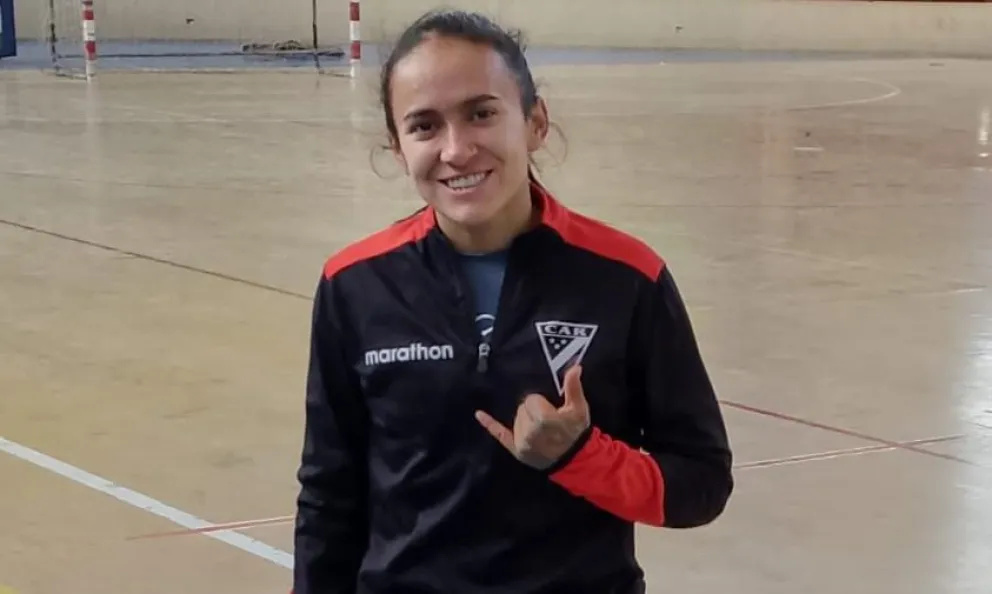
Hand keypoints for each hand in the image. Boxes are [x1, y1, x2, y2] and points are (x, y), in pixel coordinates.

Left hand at [475, 365, 590, 469]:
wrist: (575, 459)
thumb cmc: (576, 431)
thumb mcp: (579, 408)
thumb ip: (573, 387)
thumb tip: (574, 367)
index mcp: (544, 419)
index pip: (532, 399)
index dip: (542, 403)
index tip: (552, 410)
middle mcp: (530, 431)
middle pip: (522, 408)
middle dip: (534, 411)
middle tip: (547, 420)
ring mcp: (521, 442)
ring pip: (515, 419)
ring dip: (525, 420)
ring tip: (541, 429)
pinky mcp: (516, 450)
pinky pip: (499, 434)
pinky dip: (489, 424)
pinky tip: (479, 414)